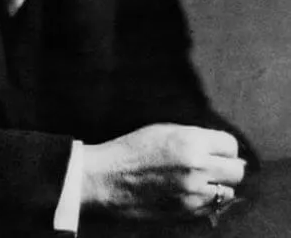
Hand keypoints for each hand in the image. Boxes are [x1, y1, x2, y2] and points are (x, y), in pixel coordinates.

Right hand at [81, 124, 245, 219]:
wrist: (107, 179)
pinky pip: (213, 207)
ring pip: (228, 191)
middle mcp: (197, 167)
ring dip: (218, 185)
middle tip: (215, 165)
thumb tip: (217, 146)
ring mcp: (194, 193)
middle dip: (228, 166)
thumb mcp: (162, 130)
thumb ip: (192, 137)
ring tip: (201, 180)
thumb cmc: (131, 149)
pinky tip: (190, 192)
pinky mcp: (187, 212)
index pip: (230, 145)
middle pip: (237, 170)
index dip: (224, 146)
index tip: (217, 149)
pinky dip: (207, 200)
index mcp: (190, 141)